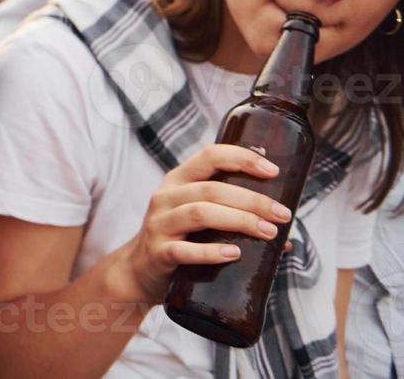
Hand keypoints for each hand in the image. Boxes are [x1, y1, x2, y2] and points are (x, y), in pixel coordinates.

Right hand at [111, 143, 291, 305]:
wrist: (140, 271)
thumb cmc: (180, 239)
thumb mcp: (197, 217)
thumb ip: (233, 216)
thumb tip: (287, 237)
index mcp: (178, 181)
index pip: (209, 156)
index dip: (242, 158)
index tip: (273, 170)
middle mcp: (166, 197)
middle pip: (211, 189)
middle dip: (252, 200)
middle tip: (282, 215)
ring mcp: (160, 224)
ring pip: (200, 214)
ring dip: (239, 221)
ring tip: (268, 232)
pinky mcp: (159, 252)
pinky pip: (184, 250)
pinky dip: (211, 252)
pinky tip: (233, 253)